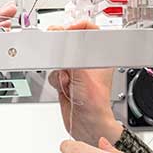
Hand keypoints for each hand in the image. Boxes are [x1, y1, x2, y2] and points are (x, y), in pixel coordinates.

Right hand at [45, 20, 122, 144]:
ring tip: (68, 82)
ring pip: (58, 59)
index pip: (89, 30)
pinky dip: (56, 81)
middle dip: (63, 53)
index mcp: (99, 55)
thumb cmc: (95, 103)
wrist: (86, 125)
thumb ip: (71, 55)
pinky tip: (65, 89)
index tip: (67, 33)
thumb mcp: (82, 74)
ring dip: (60, 71)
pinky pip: (54, 73)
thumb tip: (62, 41)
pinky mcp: (65, 81)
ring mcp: (75, 72)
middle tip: (61, 55)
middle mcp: (87, 62)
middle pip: (69, 43)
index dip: (77, 28)